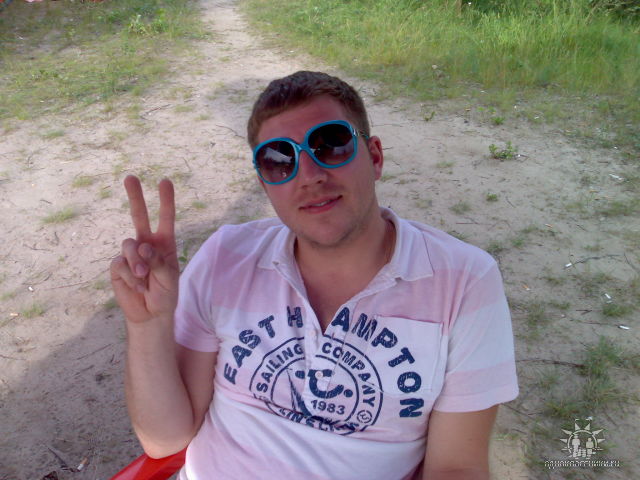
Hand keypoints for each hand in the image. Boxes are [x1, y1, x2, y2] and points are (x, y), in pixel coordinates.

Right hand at [110, 175, 178, 323]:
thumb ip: (158, 261)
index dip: (165, 200)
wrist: (150, 314)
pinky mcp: (117, 266)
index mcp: (164, 244)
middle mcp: (146, 244)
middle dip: (135, 196)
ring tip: (144, 277)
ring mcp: (130, 254)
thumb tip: (142, 246)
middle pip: (139, 216)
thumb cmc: (165, 294)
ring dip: (137, 262)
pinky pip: (120, 263)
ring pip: (129, 244)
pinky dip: (129, 276)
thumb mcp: (169, 278)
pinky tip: (137, 286)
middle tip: (131, 177)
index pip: (165, 218)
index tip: (165, 181)